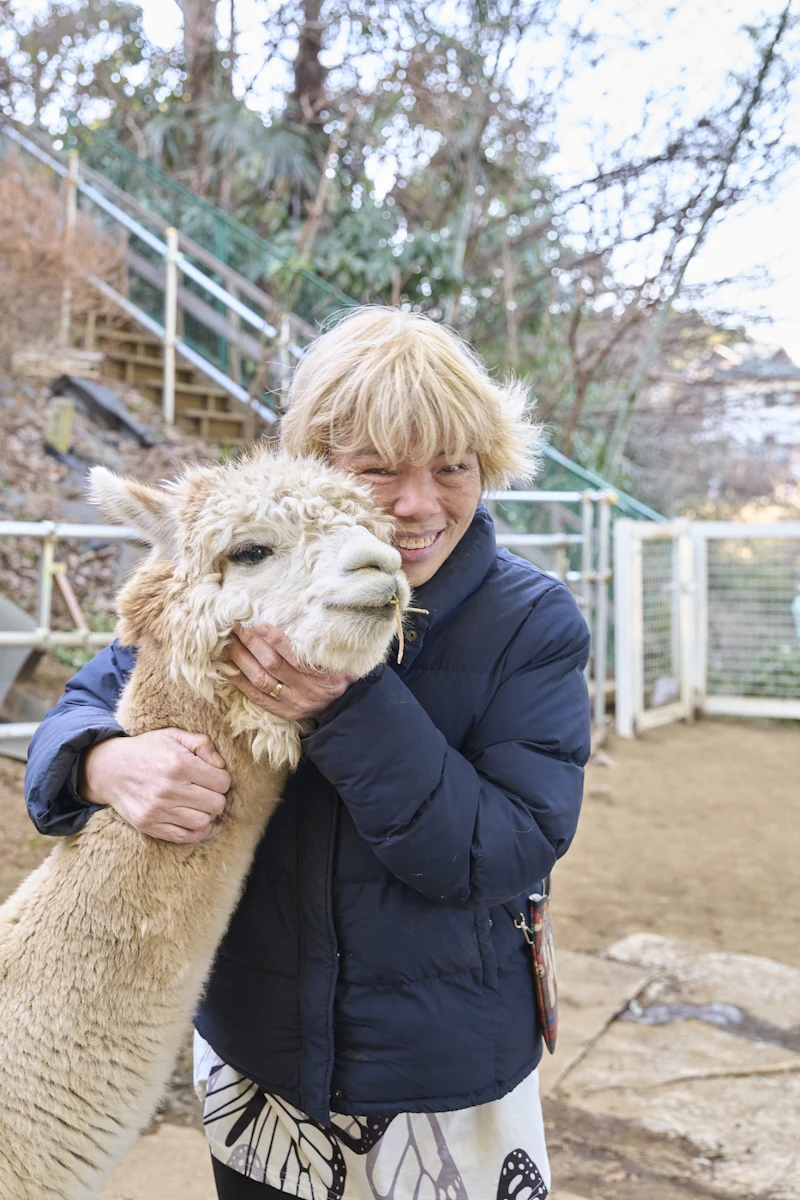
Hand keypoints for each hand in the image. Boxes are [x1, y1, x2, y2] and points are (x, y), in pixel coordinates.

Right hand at [78, 729, 231, 843]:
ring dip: (206, 814)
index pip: (222, 782)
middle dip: (216, 797)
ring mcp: (158, 810)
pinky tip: (192, 818)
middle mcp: (169, 789)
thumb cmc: (147, 750)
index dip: (221, 779)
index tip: (212, 777)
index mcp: (179, 764)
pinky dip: (195, 831)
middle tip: (206, 791)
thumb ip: (202, 744)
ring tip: (198, 804)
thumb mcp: (174, 735)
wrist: (109, 769)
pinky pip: (185, 837)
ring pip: (204, 822)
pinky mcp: (149, 825)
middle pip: (217, 804)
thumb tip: (221, 766)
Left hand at [228, 624, 357, 721]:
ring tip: (230, 643)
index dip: (276, 641)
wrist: (344, 708)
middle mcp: (305, 690)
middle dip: (252, 644)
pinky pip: (257, 698)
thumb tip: (313, 620)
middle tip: (238, 627)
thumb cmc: (342, 677)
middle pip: (272, 665)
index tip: (261, 625)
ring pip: (261, 680)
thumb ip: (327, 646)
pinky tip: (229, 668)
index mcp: (322, 676)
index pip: (295, 657)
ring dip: (242, 660)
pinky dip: (241, 682)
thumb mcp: (343, 661)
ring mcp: (291, 703)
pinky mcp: (282, 712)